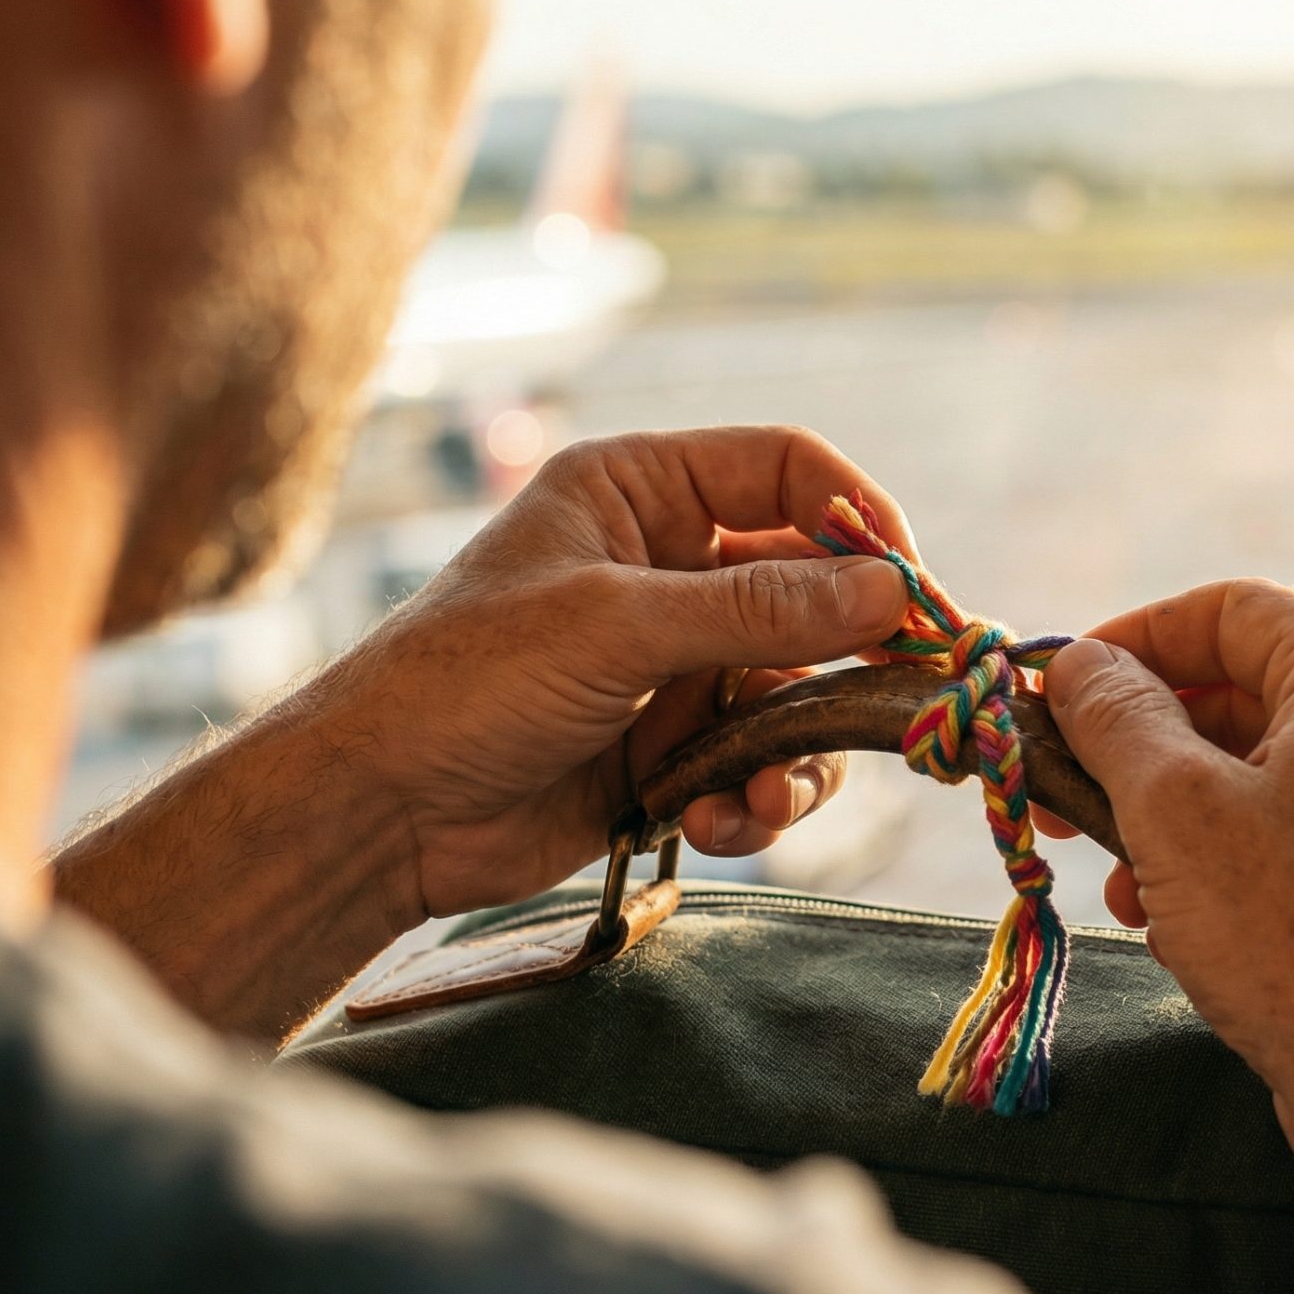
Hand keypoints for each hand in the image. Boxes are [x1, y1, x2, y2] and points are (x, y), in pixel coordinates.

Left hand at [301, 425, 915, 918]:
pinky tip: (720, 823)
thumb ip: (759, 609)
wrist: (378, 814)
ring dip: (800, 747)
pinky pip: (762, 761)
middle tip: (901, 701)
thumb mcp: (616, 626)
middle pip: (813, 588)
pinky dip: (759, 797)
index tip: (915, 591)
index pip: (785, 470)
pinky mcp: (674, 749)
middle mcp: (666, 566)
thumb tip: (892, 593)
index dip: (860, 520)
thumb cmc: (467, 682)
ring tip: (767, 796)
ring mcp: (675, 662)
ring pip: (798, 688)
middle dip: (851, 652)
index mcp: (638, 491)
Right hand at [1040, 578, 1293, 1152]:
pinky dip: (1236, 856)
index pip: (1231, 609)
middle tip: (1064, 791)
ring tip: (1124, 880)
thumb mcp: (1173, 808)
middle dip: (1144, 742)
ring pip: (1275, 771)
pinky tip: (1182, 921)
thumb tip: (1081, 666)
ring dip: (1179, 812)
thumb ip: (1116, 715)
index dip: (1131, 640)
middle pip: (1250, 691)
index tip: (1062, 692)